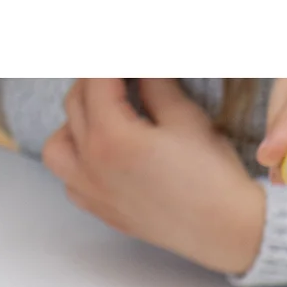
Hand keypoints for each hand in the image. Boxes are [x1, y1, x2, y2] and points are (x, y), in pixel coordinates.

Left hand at [42, 80, 265, 275]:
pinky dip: (78, 159)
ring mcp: (93, 192)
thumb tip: (139, 67)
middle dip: (98, 79)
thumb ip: (153, 82)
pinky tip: (103, 151)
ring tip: (105, 113)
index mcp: (112, 137)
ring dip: (76, 119)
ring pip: (59, 144)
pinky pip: (70, 178)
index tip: (127, 55)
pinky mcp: (103, 211)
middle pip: (76, 102)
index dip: (113, 59)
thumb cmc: (213, 178)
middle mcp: (91, 165)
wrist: (228, 231)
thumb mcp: (185, 116)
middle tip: (125, 73)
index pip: (97, 77)